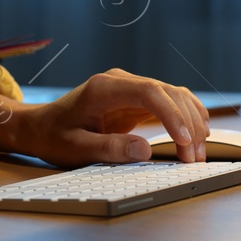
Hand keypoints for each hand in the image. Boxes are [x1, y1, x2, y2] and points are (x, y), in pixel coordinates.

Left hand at [15, 68, 208, 165]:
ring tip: (198, 153)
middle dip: (187, 124)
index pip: (149, 91)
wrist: (42, 126)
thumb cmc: (55, 137)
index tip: (185, 141)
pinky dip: (186, 115)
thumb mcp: (76, 148)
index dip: (172, 115)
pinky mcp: (136, 98)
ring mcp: (130, 87)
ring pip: (173, 94)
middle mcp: (120, 81)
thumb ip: (109, 148)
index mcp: (103, 88)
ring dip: (191, 120)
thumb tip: (144, 151)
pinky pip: (168, 101)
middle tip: (194, 159)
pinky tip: (198, 133)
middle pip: (167, 92)